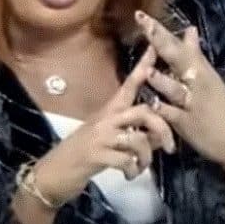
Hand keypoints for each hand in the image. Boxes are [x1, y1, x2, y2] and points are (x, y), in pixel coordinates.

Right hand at [32, 45, 176, 205]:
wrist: (53, 173)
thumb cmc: (82, 155)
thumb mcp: (109, 140)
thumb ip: (135, 135)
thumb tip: (161, 135)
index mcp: (108, 112)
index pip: (129, 85)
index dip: (143, 68)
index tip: (155, 48)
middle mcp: (105, 119)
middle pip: (142, 111)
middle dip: (162, 128)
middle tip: (171, 146)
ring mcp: (100, 136)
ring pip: (138, 138)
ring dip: (146, 157)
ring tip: (141, 167)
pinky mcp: (96, 156)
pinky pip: (126, 160)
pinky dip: (132, 170)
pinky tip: (129, 175)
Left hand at [133, 10, 224, 168]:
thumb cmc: (217, 105)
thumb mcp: (209, 76)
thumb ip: (194, 53)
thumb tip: (189, 29)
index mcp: (199, 67)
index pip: (177, 43)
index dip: (159, 29)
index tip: (140, 14)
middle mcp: (196, 81)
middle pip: (177, 58)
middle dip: (160, 41)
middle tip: (143, 25)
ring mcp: (191, 102)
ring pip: (175, 88)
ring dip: (162, 80)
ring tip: (148, 70)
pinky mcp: (187, 123)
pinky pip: (172, 115)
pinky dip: (161, 110)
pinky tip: (150, 105)